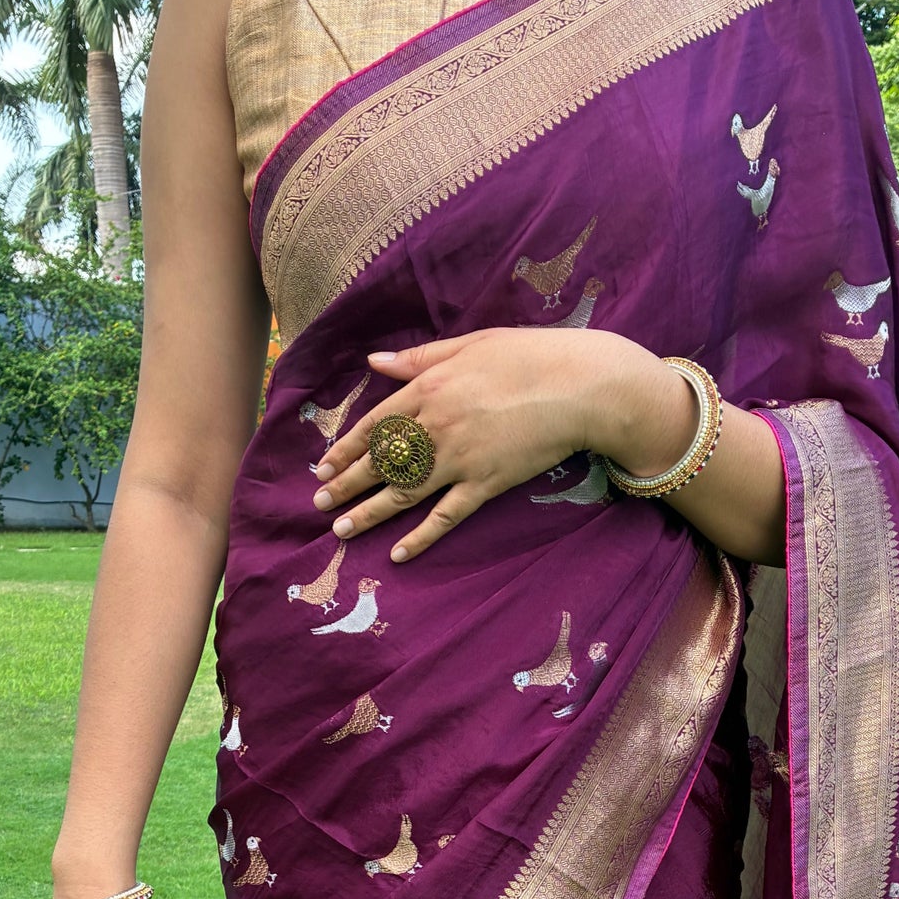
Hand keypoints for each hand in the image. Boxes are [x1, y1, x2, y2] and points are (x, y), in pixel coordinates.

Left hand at [309, 327, 696, 561]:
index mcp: (429, 388)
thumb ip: (419, 357)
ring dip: (370, 513)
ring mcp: (460, 459)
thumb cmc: (528, 356)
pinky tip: (399, 553)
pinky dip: (422, 536)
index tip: (324, 465)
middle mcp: (436, 426)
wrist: (579, 386)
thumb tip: (373, 361)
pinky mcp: (486, 483)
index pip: (376, 424)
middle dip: (347, 484)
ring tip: (342, 530)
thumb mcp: (469, 344)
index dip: (347, 447)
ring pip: (404, 491)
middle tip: (320, 503)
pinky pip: (446, 515)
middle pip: (381, 461)